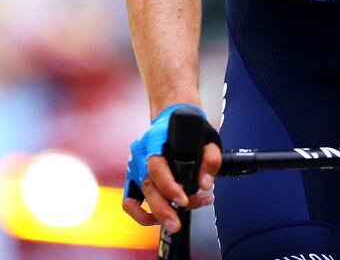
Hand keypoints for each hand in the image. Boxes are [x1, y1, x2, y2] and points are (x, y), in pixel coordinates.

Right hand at [121, 104, 221, 233]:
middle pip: (147, 186)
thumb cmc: (187, 126)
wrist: (171, 116)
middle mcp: (141, 154)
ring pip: (139, 195)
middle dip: (162, 210)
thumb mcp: (206, 137)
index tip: (184, 199)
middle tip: (178, 224)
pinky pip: (129, 199)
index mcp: (156, 140)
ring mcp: (135, 166)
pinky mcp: (134, 177)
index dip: (168, 186)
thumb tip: (204, 184)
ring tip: (175, 221)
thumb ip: (210, 159)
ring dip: (156, 213)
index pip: (156, 166)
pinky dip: (139, 213)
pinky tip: (156, 218)